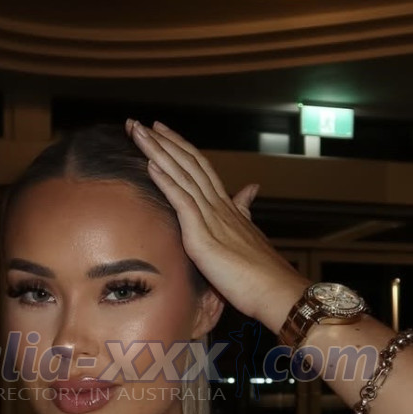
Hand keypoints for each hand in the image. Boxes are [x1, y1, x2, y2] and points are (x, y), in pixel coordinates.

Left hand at [126, 119, 304, 319]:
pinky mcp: (203, 236)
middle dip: (161, 141)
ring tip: (137, 132)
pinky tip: (150, 164)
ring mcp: (211, 218)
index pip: (199, 167)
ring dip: (157, 151)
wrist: (276, 290)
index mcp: (226, 206)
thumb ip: (244, 209)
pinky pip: (182, 201)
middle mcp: (218, 205)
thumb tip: (250, 189)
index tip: (159, 130)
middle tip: (137, 123)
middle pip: (187, 163)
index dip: (179, 146)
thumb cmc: (262, 271)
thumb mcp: (249, 233)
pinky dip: (165, 180)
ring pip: (182, 174)